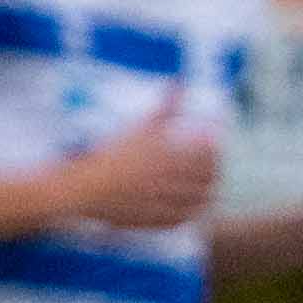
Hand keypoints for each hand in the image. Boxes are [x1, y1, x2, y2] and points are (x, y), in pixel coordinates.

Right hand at [59, 110, 224, 233]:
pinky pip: (181, 219)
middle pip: (206, 181)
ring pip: (198, 202)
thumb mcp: (139, 127)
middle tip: (213, 168)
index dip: (216, 153)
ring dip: (206, 194)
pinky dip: (190, 213)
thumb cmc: (112, 154)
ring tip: (207, 188)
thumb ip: (164, 107)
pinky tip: (190, 208)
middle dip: (213, 174)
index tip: (216, 148)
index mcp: (171, 159)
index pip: (207, 157)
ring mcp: (164, 204)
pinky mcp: (155, 220)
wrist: (85, 189)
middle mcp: (172, 183)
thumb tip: (179, 82)